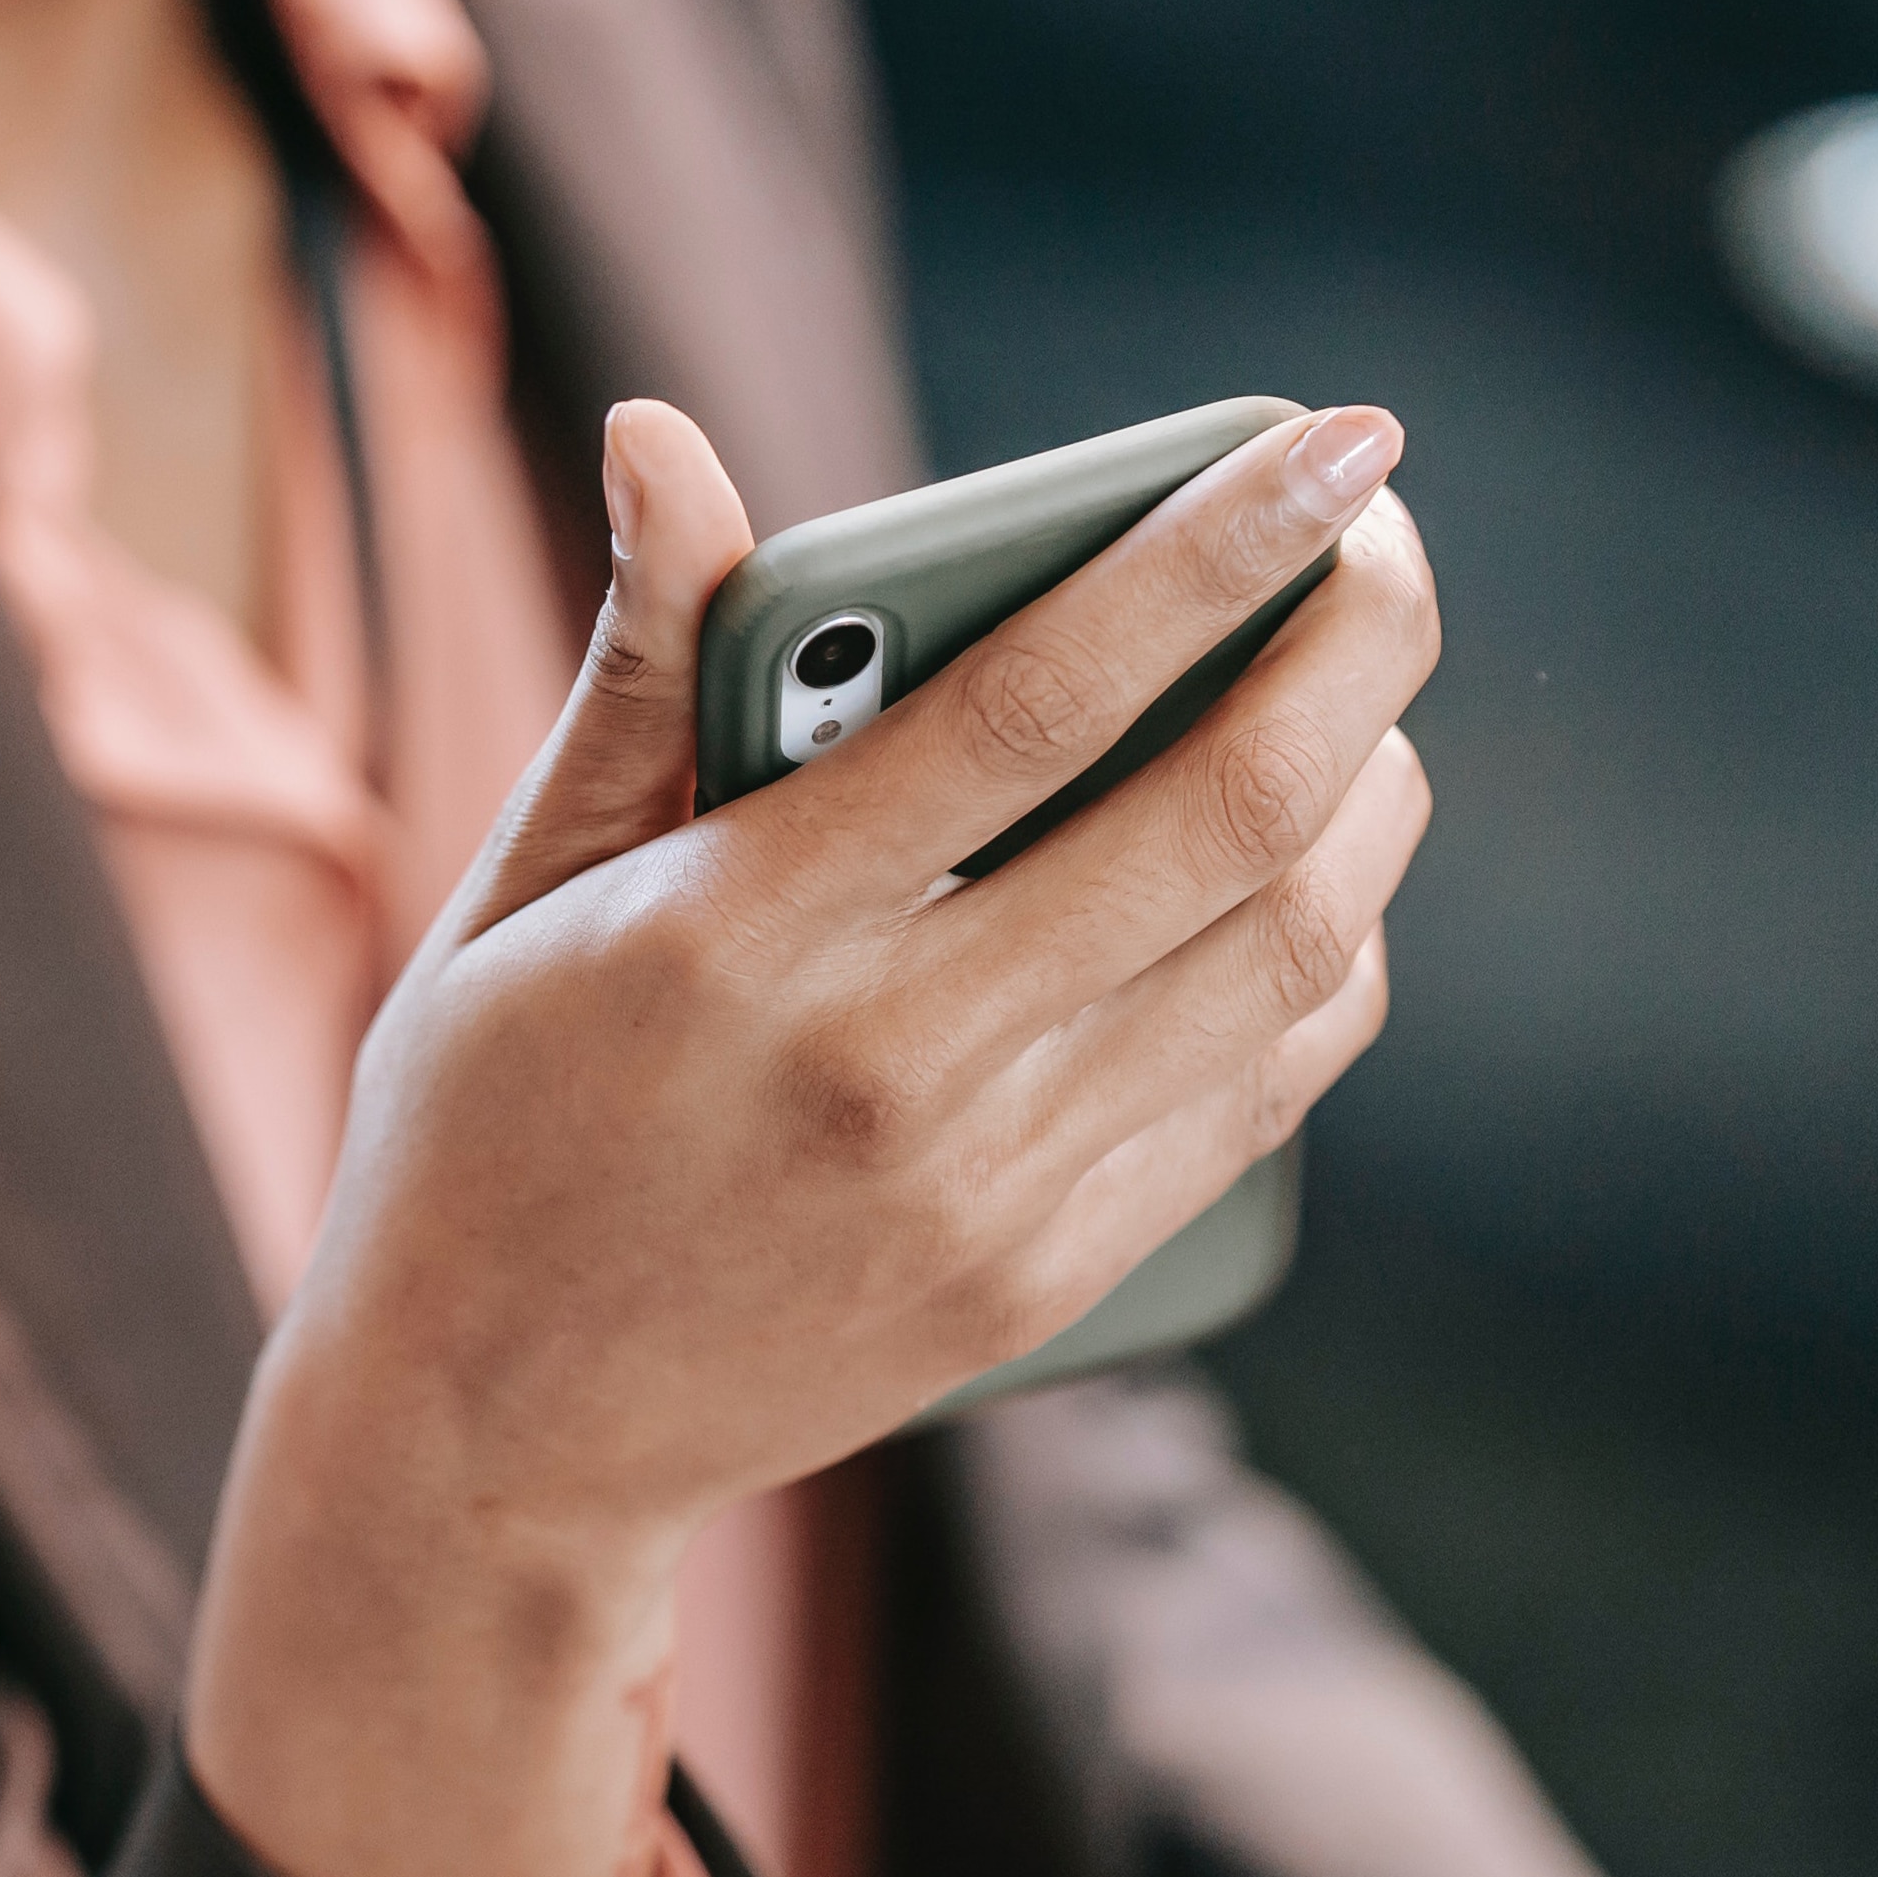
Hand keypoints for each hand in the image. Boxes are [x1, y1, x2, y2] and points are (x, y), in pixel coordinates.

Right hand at [190, 398, 1433, 1876]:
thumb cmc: (483, 1122)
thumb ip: (636, 668)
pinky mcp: (1044, 1277)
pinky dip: (1321, 964)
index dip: (1216, 551)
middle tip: (1394, 546)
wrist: (483, 1441)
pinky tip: (1313, 885)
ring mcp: (987, 1187)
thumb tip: (661, 435)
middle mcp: (891, 1060)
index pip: (1040, 697)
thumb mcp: (518, 888)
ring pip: (1282, 957)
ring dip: (1370, 802)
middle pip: (1224, 820)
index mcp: (744, 931)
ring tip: (1364, 710)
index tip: (1341, 442)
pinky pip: (1253, 1092)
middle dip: (1357, 650)